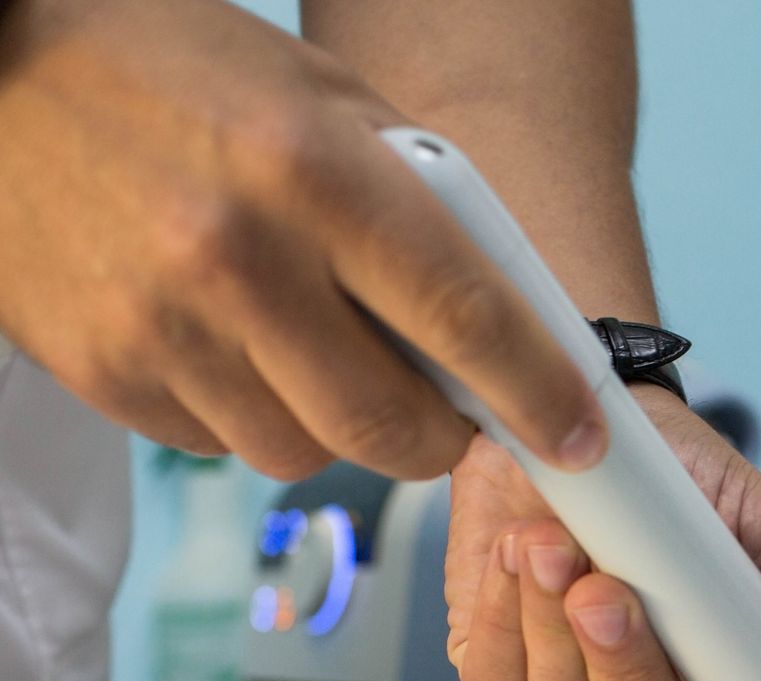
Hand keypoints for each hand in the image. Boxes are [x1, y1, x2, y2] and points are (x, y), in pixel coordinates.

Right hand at [0, 0, 605, 479]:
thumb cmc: (173, 70)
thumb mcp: (317, 98)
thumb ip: (418, 204)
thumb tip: (505, 317)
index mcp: (312, 173)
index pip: (466, 320)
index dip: (539, 395)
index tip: (577, 436)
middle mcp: (236, 260)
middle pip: (392, 427)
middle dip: (442, 438)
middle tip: (452, 412)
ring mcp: (160, 327)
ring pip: (306, 452)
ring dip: (341, 427)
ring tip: (321, 353)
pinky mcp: (105, 374)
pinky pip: (222, 445)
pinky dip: (252, 415)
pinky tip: (234, 346)